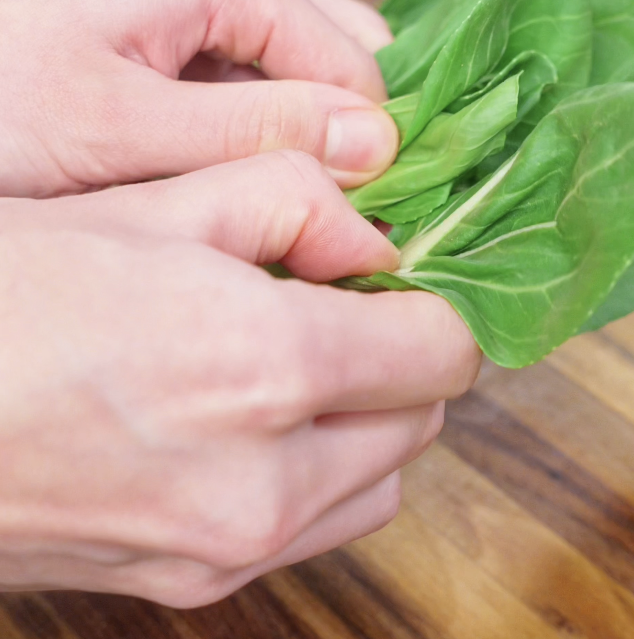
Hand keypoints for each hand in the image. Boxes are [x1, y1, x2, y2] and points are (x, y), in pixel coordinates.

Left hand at [0, 0, 396, 196]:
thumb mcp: (121, 128)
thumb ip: (255, 129)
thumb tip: (377, 141)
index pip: (353, 60)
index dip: (373, 143)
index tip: (375, 223)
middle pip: (326, 55)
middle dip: (341, 135)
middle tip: (338, 222)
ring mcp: (175, 7)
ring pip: (278, 76)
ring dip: (291, 142)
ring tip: (281, 215)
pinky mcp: (144, 40)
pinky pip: (226, 87)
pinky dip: (242, 137)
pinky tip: (224, 189)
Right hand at [0, 151, 478, 606]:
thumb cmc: (16, 290)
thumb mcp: (158, 200)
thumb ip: (296, 200)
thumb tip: (377, 241)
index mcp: (263, 367)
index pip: (440, 353)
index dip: (436, 305)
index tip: (404, 281)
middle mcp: (261, 481)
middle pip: (419, 421)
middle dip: (403, 362)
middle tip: (347, 312)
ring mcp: (225, 548)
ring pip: (376, 483)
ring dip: (366, 423)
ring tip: (300, 370)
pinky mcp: (189, 583)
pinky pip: (312, 530)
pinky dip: (317, 477)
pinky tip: (254, 427)